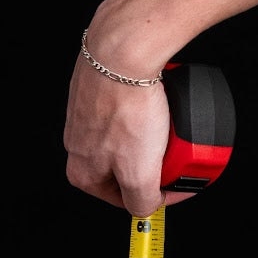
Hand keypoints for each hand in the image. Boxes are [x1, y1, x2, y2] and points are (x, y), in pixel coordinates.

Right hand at [64, 56, 195, 217]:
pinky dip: (146, 114)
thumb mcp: (139, 173)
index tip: (180, 183)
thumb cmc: (126, 106)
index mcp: (81, 173)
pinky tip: (156, 105)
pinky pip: (128, 113)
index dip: (157, 195)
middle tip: (174, 153)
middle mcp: (77, 145)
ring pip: (128, 140)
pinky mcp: (99, 92)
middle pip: (126, 168)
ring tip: (168, 127)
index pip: (124, 200)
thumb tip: (148, 207)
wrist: (123, 49)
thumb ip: (142, 201)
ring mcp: (86, 116)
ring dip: (152, 139)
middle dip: (153, 164)